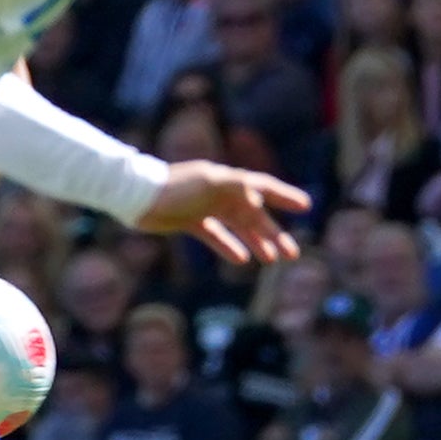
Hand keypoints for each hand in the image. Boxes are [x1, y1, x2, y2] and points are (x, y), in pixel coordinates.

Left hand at [136, 161, 310, 265]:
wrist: (135, 196)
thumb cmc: (172, 188)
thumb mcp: (207, 183)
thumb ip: (234, 187)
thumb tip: (259, 199)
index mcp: (227, 180)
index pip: (263, 186)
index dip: (284, 196)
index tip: (305, 206)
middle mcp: (219, 192)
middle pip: (254, 214)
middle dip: (274, 234)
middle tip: (292, 254)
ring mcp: (205, 207)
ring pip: (238, 227)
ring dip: (256, 242)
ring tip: (273, 260)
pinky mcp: (189, 221)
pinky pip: (215, 235)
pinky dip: (228, 246)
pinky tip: (242, 259)